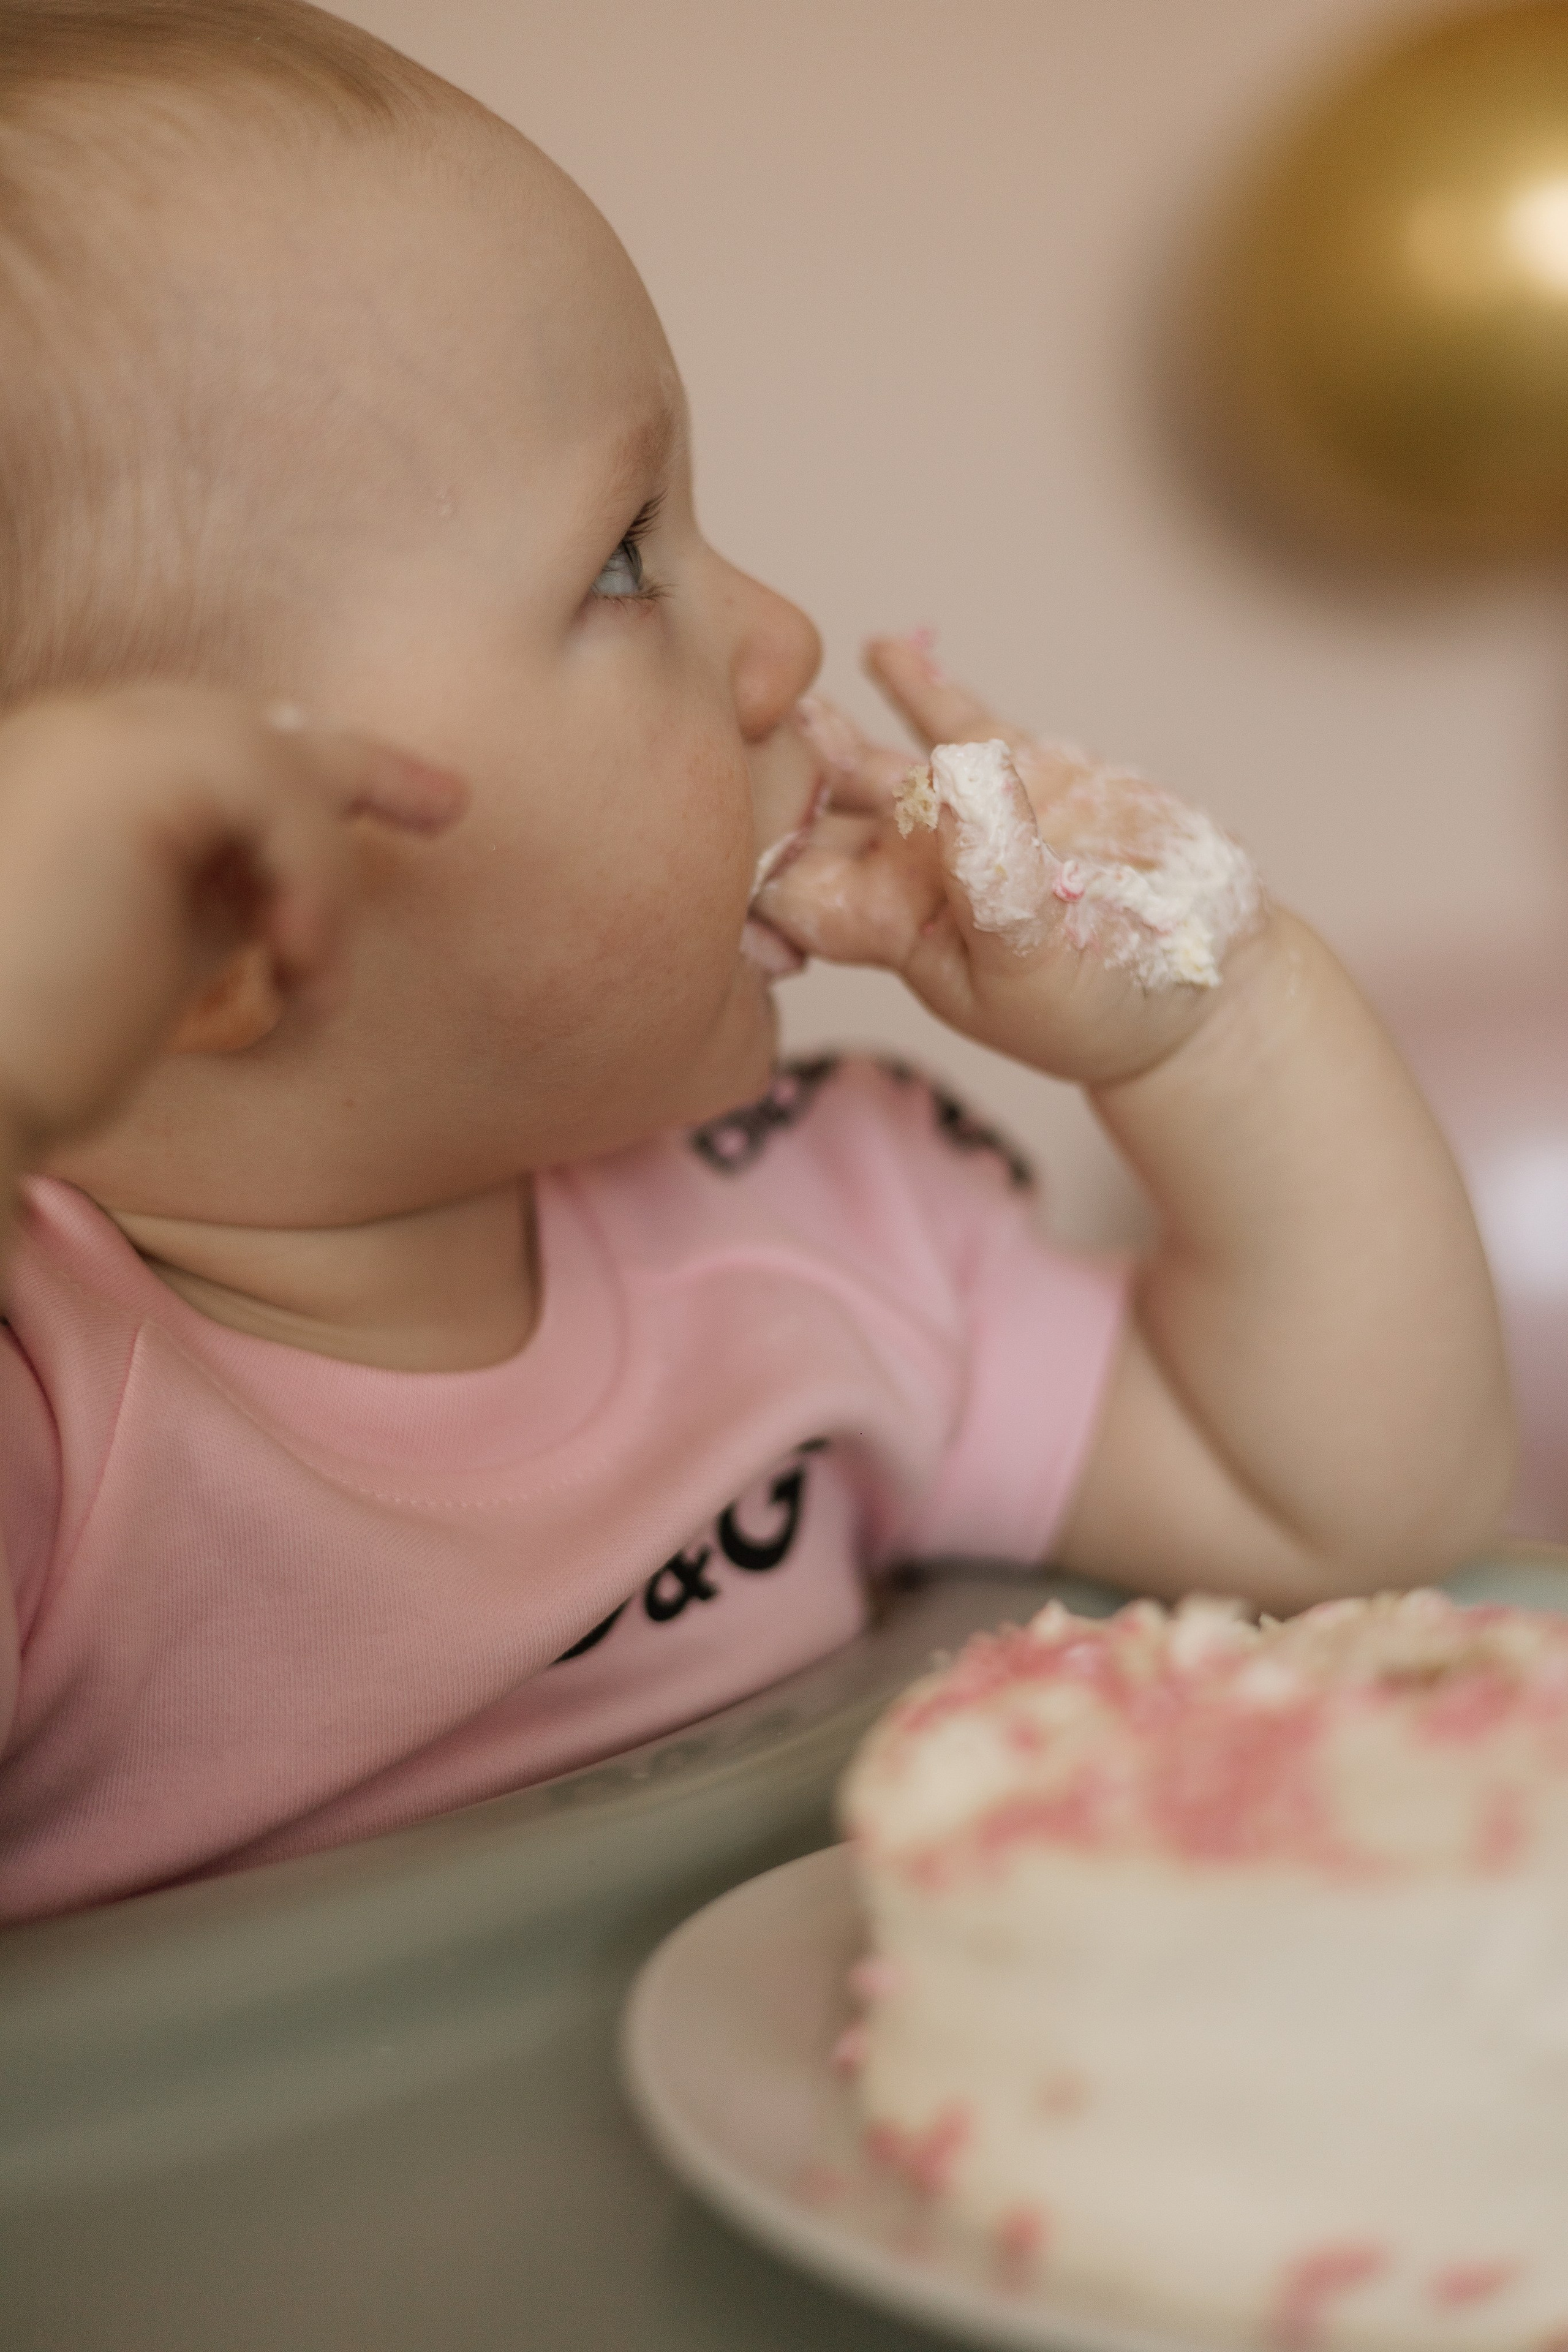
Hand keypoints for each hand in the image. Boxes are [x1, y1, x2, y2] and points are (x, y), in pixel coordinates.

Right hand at [0, 685, 465, 1157]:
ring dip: (321, 869)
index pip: (193, 743)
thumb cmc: (41, 1055)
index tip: (380, 811)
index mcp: (60, 778)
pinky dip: (313, 874)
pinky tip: (298, 966)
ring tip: (312, 979)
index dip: (291, 770)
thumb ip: (210, 897)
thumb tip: (280, 884)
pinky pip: (274, 782)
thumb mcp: (148, 955)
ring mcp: (84, 737)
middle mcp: (63, 736)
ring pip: (269, 754)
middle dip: (351, 763)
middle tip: (449, 806)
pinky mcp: (120, 765)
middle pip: (235, 723)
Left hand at [759, 637, 1264, 1086]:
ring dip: (823, 726)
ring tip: (781, 691)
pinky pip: (950, 717)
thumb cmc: (1105, 1011)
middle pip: (808, 813)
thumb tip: (953, 783)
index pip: (789, 889)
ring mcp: (955, 813)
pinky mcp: (1016, 768)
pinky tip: (880, 648)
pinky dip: (917, 682)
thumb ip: (993, 883)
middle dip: (762, 779)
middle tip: (710, 730)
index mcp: (892, 926)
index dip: (743, 854)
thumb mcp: (1042, 964)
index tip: (702, 813)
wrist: (1198, 987)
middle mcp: (907, 866)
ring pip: (864, 759)